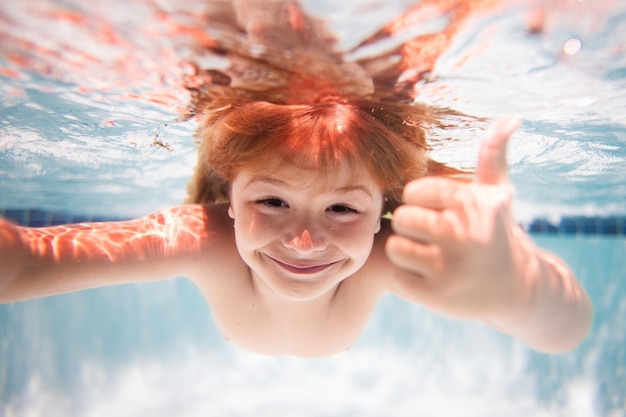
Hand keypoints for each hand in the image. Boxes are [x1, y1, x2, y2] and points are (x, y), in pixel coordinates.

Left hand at [386, 118, 531, 320]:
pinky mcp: (436, 296)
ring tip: (426, 254)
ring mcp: (448, 267)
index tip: (438, 213)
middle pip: (400, 218)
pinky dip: (408, 278)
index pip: (414, 191)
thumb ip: (494, 155)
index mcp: (469, 203)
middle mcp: (460, 233)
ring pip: (395, 247)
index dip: (422, 203)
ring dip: (406, 252)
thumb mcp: (499, 194)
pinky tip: (430, 277)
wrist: (521, 291)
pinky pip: (398, 276)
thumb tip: (511, 117)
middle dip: (411, 227)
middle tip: (429, 236)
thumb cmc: (499, 233)